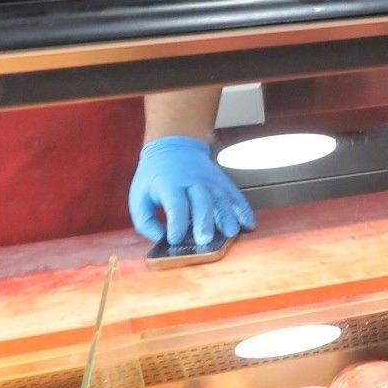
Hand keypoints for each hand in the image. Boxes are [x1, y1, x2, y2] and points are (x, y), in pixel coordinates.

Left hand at [128, 137, 255, 246]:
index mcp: (168, 184)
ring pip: (221, 198)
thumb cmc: (153, 178)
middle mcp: (191, 180)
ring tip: (231, 234)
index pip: (175, 204)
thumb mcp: (139, 198)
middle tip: (205, 240)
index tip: (175, 240)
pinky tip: (248, 223)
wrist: (172, 146)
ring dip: (227, 216)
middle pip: (202, 200)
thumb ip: (146, 222)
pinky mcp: (221, 180)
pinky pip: (234, 195)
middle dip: (204, 221)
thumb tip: (162, 240)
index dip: (176, 223)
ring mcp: (209, 179)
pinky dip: (243, 209)